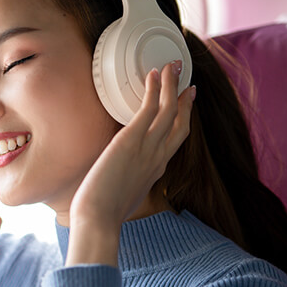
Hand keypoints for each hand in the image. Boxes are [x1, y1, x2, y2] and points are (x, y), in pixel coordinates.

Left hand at [66, 61, 194, 264]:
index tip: (186, 103)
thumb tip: (117, 176)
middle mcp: (157, 158)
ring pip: (168, 111)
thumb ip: (127, 180)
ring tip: (172, 66)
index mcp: (155, 170)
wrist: (98, 220)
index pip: (175, 140)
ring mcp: (147, 150)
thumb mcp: (124, 194)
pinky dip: (154, 91)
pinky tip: (153, 76)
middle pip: (180, 123)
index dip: (183, 119)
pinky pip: (149, 110)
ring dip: (171, 86)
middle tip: (188, 80)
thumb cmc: (103, 213)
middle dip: (185, 99)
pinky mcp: (131, 142)